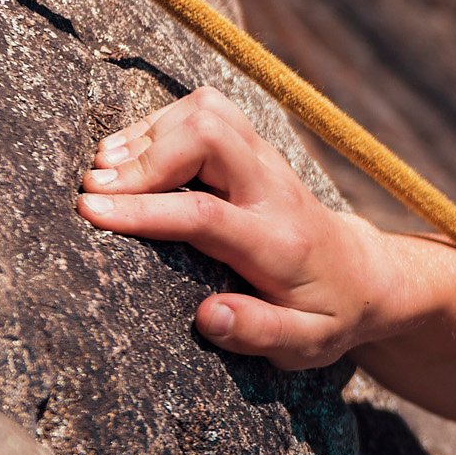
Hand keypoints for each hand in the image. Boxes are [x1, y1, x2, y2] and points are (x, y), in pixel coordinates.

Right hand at [75, 88, 406, 366]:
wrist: (365, 275)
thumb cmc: (328, 314)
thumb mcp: (307, 344)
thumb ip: (260, 332)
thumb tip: (208, 317)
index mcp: (280, 244)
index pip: (205, 215)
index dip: (144, 209)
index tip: (90, 212)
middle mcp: (274, 190)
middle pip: (210, 134)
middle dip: (145, 155)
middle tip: (95, 190)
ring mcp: (266, 161)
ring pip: (208, 111)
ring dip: (149, 135)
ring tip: (105, 174)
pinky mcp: (254, 147)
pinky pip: (208, 110)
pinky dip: (162, 124)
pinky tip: (133, 158)